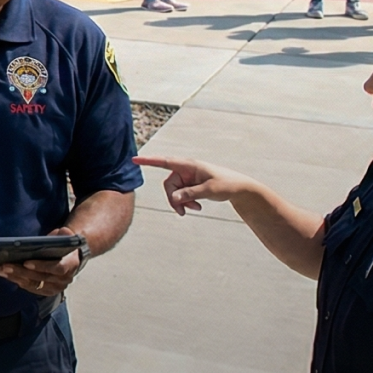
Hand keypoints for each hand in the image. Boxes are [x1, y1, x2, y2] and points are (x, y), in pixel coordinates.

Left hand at [0, 227, 88, 297]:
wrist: (69, 255)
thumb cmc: (64, 244)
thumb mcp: (65, 236)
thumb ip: (63, 235)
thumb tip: (60, 233)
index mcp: (71, 264)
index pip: (57, 268)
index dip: (41, 266)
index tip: (26, 262)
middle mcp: (65, 279)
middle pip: (41, 278)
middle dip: (21, 272)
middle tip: (5, 266)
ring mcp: (57, 287)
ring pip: (34, 285)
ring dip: (16, 278)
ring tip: (2, 270)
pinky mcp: (48, 291)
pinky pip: (32, 289)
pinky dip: (19, 282)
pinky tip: (8, 276)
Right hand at [135, 155, 251, 214]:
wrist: (238, 189)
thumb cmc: (227, 184)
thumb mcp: (209, 190)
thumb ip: (190, 194)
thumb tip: (174, 198)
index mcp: (189, 165)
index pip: (165, 162)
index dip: (149, 161)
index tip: (134, 160)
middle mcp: (186, 170)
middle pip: (169, 185)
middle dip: (174, 199)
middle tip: (183, 212)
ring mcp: (187, 178)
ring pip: (174, 192)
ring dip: (182, 202)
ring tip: (195, 209)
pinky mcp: (190, 185)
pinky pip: (181, 195)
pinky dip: (186, 203)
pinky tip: (197, 207)